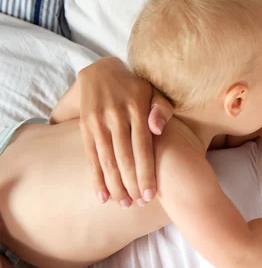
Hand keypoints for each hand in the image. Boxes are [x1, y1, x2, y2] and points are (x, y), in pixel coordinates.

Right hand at [78, 57, 172, 206]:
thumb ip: (162, 109)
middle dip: (131, 184)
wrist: (101, 71)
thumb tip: (158, 129)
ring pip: (107, 161)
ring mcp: (98, 123)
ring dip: (114, 186)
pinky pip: (91, 157)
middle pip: (124, 159)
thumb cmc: (136, 87)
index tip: (151, 194)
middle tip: (138, 204)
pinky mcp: (85, 127)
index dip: (146, 173)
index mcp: (136, 109)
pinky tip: (101, 196)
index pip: (143, 148)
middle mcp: (116, 117)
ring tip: (124, 204)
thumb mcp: (154, 91)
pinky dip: (96, 178)